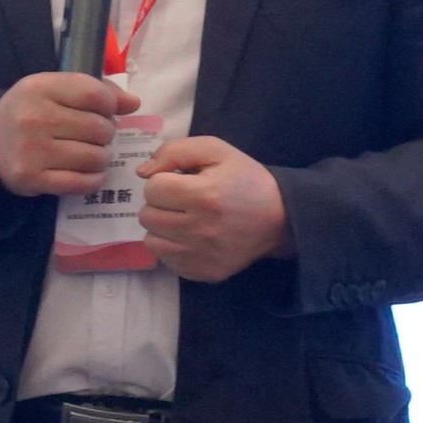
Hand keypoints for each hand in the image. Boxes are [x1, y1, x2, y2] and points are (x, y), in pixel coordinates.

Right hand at [0, 69, 136, 196]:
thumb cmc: (31, 111)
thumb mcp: (54, 89)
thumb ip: (95, 90)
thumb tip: (134, 103)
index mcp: (39, 87)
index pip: (94, 94)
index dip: (110, 104)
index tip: (105, 111)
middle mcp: (34, 117)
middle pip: (99, 128)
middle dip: (106, 134)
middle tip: (95, 136)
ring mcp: (32, 150)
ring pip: (95, 157)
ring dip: (101, 158)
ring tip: (91, 153)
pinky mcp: (32, 178)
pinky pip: (81, 183)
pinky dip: (94, 180)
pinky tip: (90, 173)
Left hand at [140, 137, 288, 279]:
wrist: (279, 218)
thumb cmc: (245, 178)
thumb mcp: (215, 150)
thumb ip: (174, 152)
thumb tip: (142, 173)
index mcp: (205, 195)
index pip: (153, 189)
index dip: (164, 180)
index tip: (182, 181)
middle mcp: (201, 230)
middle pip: (147, 216)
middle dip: (160, 204)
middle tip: (182, 200)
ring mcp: (202, 256)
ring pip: (151, 241)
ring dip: (162, 227)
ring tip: (183, 218)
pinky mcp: (204, 272)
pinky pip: (166, 260)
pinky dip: (172, 247)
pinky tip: (190, 237)